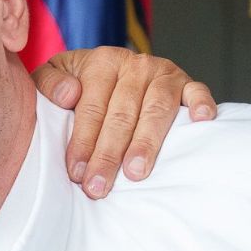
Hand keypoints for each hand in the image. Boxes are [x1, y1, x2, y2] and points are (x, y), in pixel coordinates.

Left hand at [31, 46, 216, 198]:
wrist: (110, 68)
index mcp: (101, 63)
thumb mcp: (53, 75)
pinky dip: (201, 103)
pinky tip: (201, 121)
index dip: (83, 141)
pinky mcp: (187, 82)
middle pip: (122, 114)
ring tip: (136, 173)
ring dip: (147, 143)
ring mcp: (164, 73)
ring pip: (157, 109)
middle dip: (109, 154)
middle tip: (100, 186)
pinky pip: (198, 90)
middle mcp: (135, 65)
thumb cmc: (78, 82)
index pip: (92, 107)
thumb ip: (49, 84)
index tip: (76, 172)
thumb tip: (69, 95)